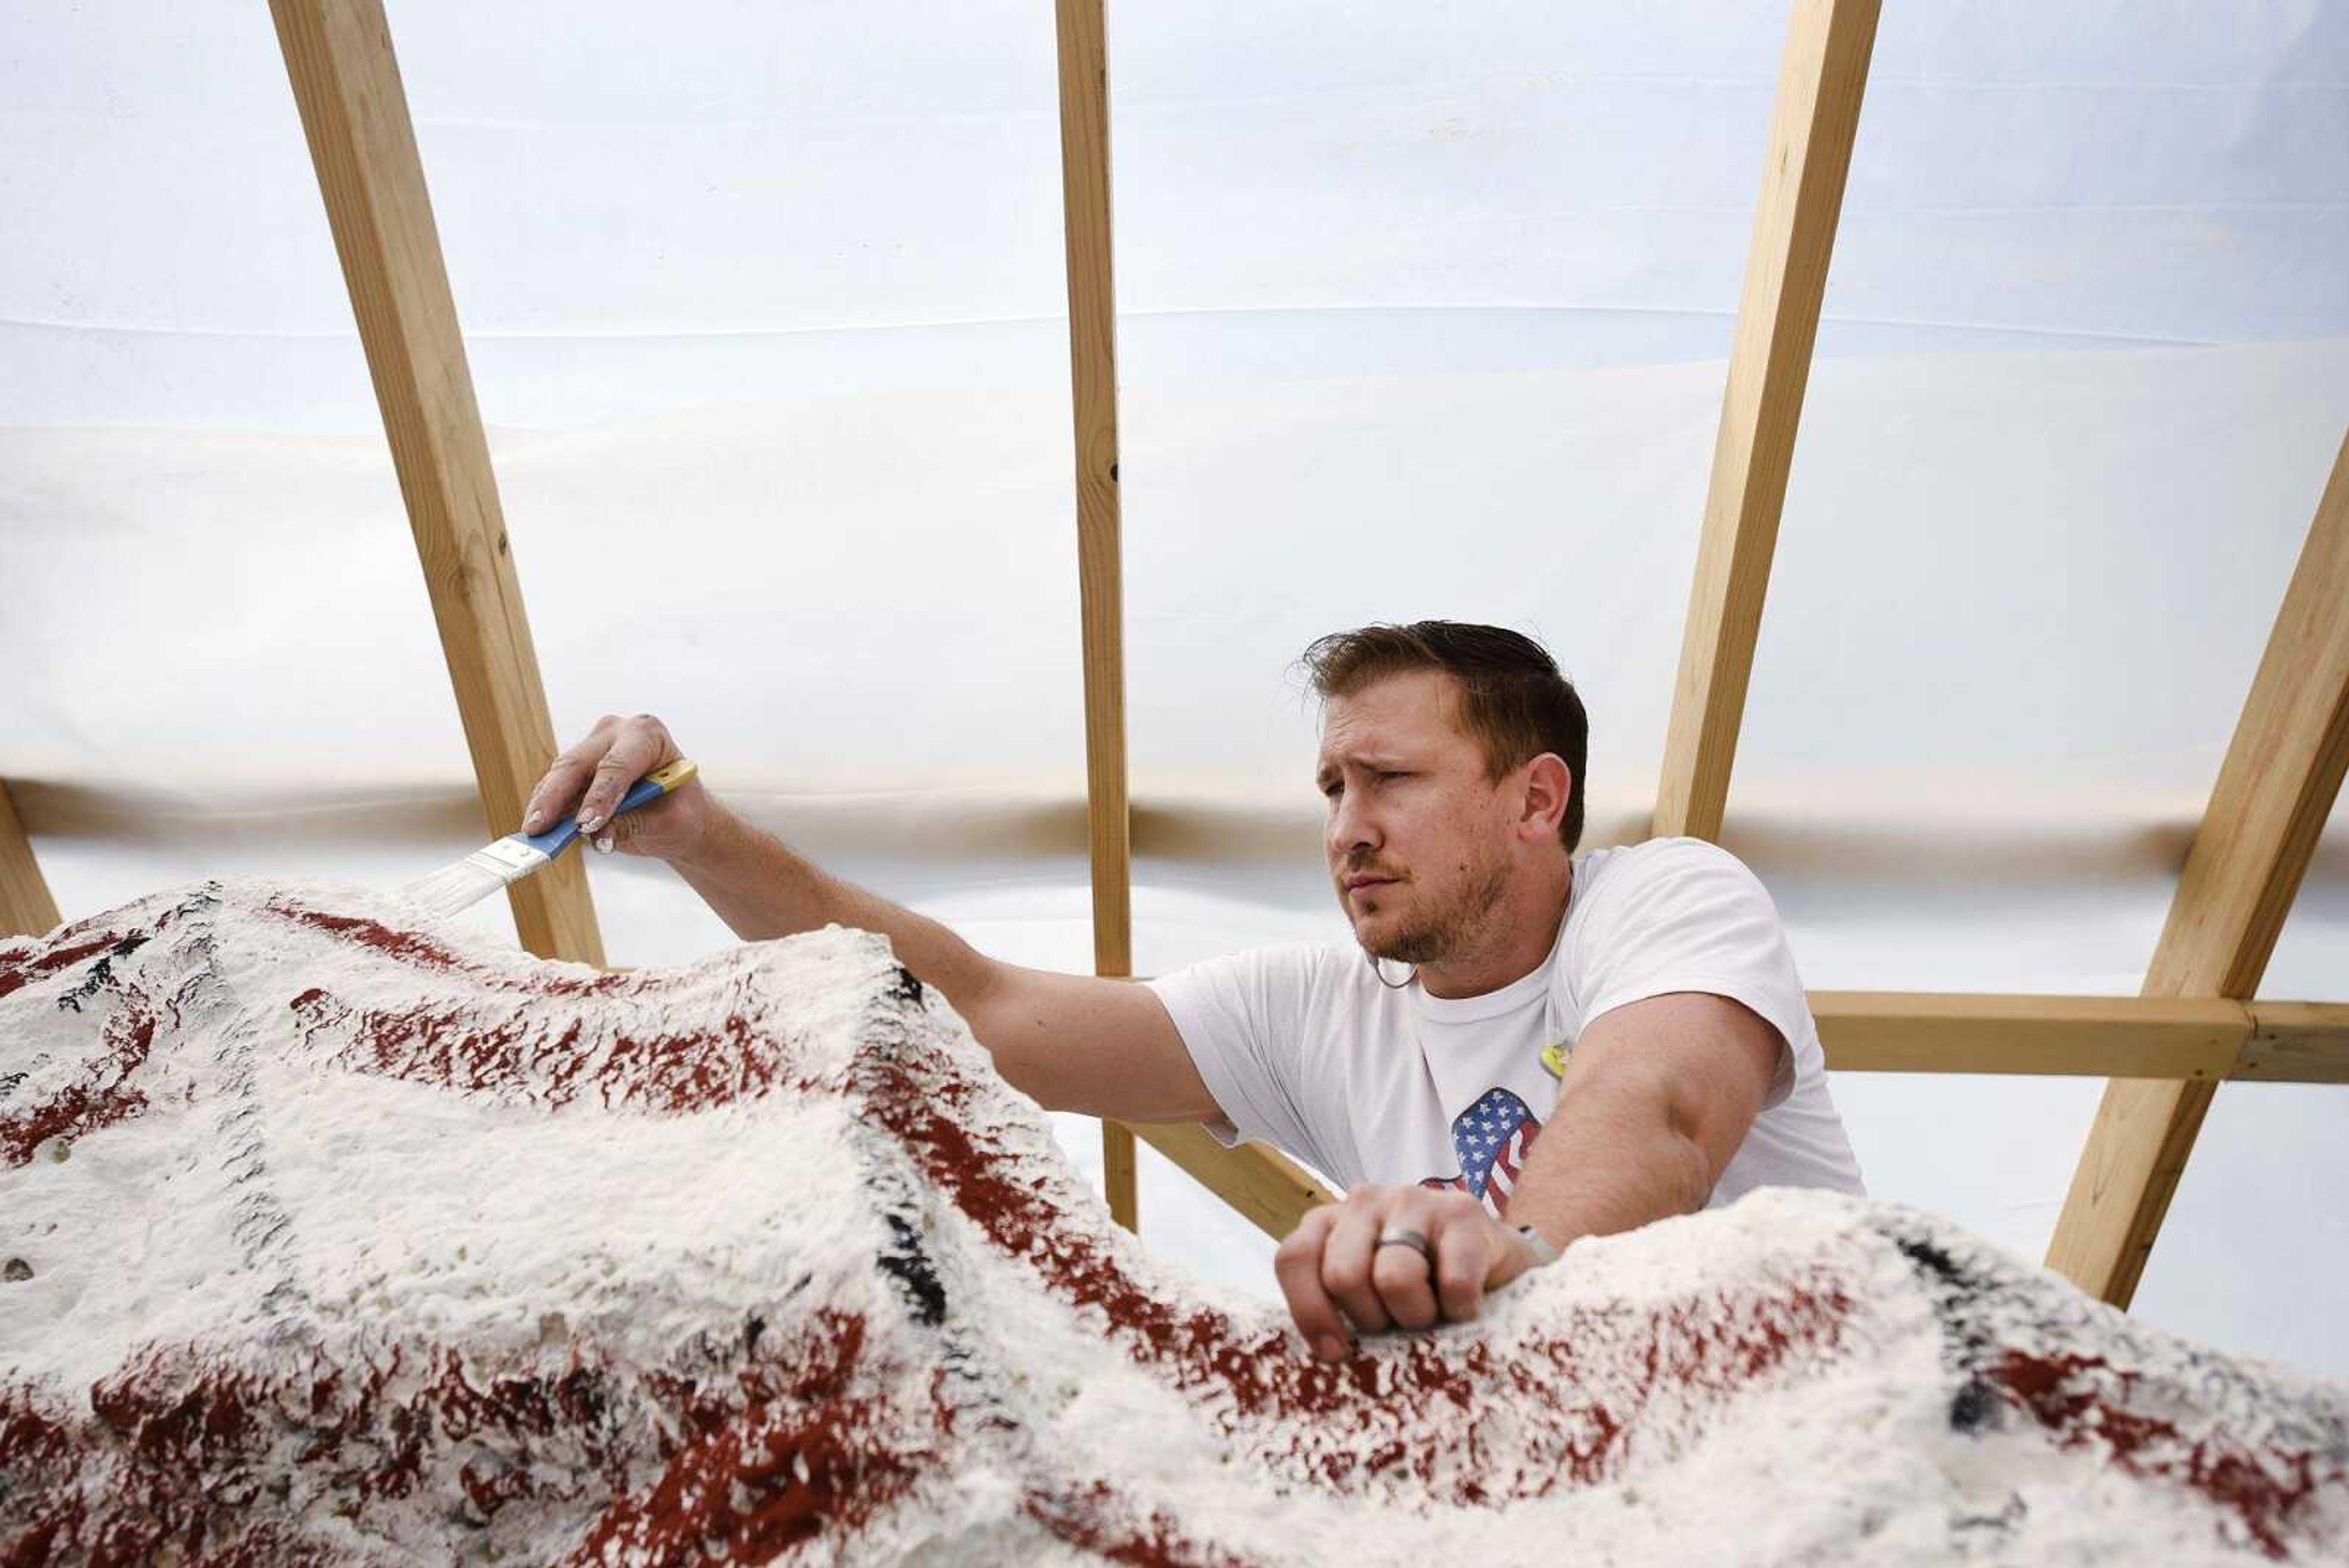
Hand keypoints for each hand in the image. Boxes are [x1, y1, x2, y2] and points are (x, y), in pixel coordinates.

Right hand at [522, 714, 714, 863]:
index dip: (599, 795)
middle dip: (556, 798)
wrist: (679, 815)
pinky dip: (544, 810)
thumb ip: (633, 825)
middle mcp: (616, 733)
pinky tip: (535, 831)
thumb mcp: (668, 823)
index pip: (617, 764)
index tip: (586, 824)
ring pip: (559, 776)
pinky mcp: (576, 769)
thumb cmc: (681, 813)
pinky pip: (553, 788)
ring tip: (533, 834)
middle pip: (577, 764)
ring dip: (544, 806)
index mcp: (648, 736)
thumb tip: (598, 836)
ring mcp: (592, 748)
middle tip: (539, 828)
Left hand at [1273, 1185, 1542, 1361]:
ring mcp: (1415, 1199)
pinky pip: (1453, 1283)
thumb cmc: (1419, 1293)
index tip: (1336, 1352)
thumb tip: (1325, 1356)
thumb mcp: (1365, 1301)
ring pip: (1394, 1277)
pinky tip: (1467, 1305)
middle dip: (1373, 1318)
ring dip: (1418, 1315)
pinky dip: (1461, 1310)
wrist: (1496, 1268)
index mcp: (1329, 1223)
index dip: (1310, 1311)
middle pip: (1343, 1274)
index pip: (1295, 1258)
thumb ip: (1334, 1311)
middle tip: (1399, 1323)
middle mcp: (1365, 1201)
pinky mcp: (1464, 1211)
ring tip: (1434, 1313)